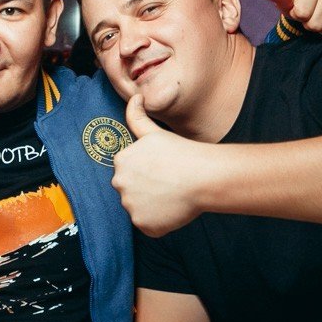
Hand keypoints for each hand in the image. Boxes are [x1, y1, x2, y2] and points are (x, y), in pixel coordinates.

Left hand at [113, 95, 210, 235]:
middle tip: (169, 183)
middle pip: (131, 190)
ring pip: (140, 208)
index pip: (129, 171)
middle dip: (147, 189)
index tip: (163, 169)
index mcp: (120, 161)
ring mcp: (130, 205)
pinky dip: (160, 221)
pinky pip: (149, 225)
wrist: (202, 177)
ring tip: (173, 195)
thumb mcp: (154, 131)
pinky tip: (173, 209)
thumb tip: (134, 97)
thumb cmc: (181, 152)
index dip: (148, 171)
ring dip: (154, 205)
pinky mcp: (142, 223)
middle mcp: (119, 184)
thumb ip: (137, 116)